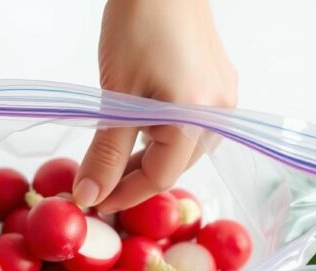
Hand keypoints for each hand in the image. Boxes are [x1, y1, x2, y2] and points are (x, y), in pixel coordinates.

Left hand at [74, 0, 236, 211]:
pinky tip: (140, 125)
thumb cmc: (137, 23)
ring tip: (116, 153)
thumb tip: (90, 194)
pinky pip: (193, 125)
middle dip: (136, 177)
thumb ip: (106, 150)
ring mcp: (225, 96)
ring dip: (151, 156)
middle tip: (98, 180)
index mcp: (196, 117)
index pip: (160, 177)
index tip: (94, 201)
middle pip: (175, 166)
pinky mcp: (220, 82)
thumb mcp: (116, 94)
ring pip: (184, 148)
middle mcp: (221, 112)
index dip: (124, 194)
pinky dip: (165, 134)